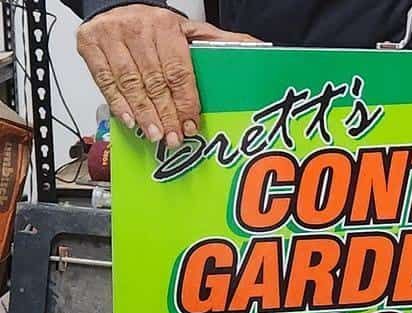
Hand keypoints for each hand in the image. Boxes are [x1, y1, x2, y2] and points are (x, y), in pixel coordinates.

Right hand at [77, 5, 256, 146]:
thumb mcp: (192, 31)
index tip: (190, 125)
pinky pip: (104, 80)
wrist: (117, 3)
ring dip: (144, 115)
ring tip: (155, 136)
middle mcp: (136, 29)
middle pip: (154, 82)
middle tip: (174, 139)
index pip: (178, 71)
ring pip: (130, 84)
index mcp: (165, 27)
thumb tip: (260, 49)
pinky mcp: (89, 44)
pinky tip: (130, 121)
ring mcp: (111, 36)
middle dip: (166, 114)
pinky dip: (117, 104)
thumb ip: (222, 43)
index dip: (184, 102)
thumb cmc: (157, 27)